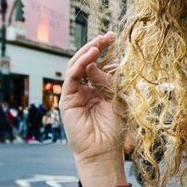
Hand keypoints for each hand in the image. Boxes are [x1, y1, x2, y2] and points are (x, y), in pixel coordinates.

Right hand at [59, 33, 126, 170]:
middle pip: (87, 62)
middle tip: (107, 36)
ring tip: (99, 42)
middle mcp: (85, 89)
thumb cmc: (114, 130)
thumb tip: (96, 64)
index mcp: (98, 89)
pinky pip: (72, 76)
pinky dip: (81, 63)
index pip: (99, 65)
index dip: (106, 51)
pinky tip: (92, 55)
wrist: (103, 151)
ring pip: (77, 66)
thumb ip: (109, 81)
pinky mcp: (67, 99)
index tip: (115, 38)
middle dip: (96, 47)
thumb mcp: (118, 99)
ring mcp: (75, 93)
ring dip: (88, 52)